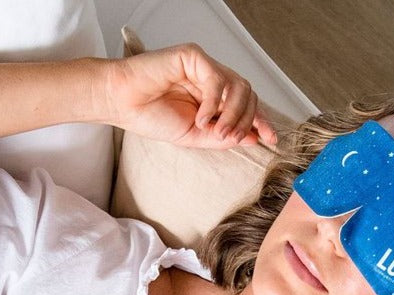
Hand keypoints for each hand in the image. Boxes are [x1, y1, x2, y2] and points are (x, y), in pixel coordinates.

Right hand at [101, 44, 276, 149]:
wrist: (122, 103)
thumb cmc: (149, 116)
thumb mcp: (193, 137)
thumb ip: (221, 136)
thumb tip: (252, 137)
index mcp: (211, 97)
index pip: (245, 104)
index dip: (261, 120)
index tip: (271, 139)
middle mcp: (211, 80)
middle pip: (248, 95)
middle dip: (247, 120)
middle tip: (231, 138)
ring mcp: (203, 66)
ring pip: (239, 86)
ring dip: (233, 113)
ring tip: (218, 131)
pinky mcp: (193, 56)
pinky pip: (217, 79)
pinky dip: (214, 103)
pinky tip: (200, 118)